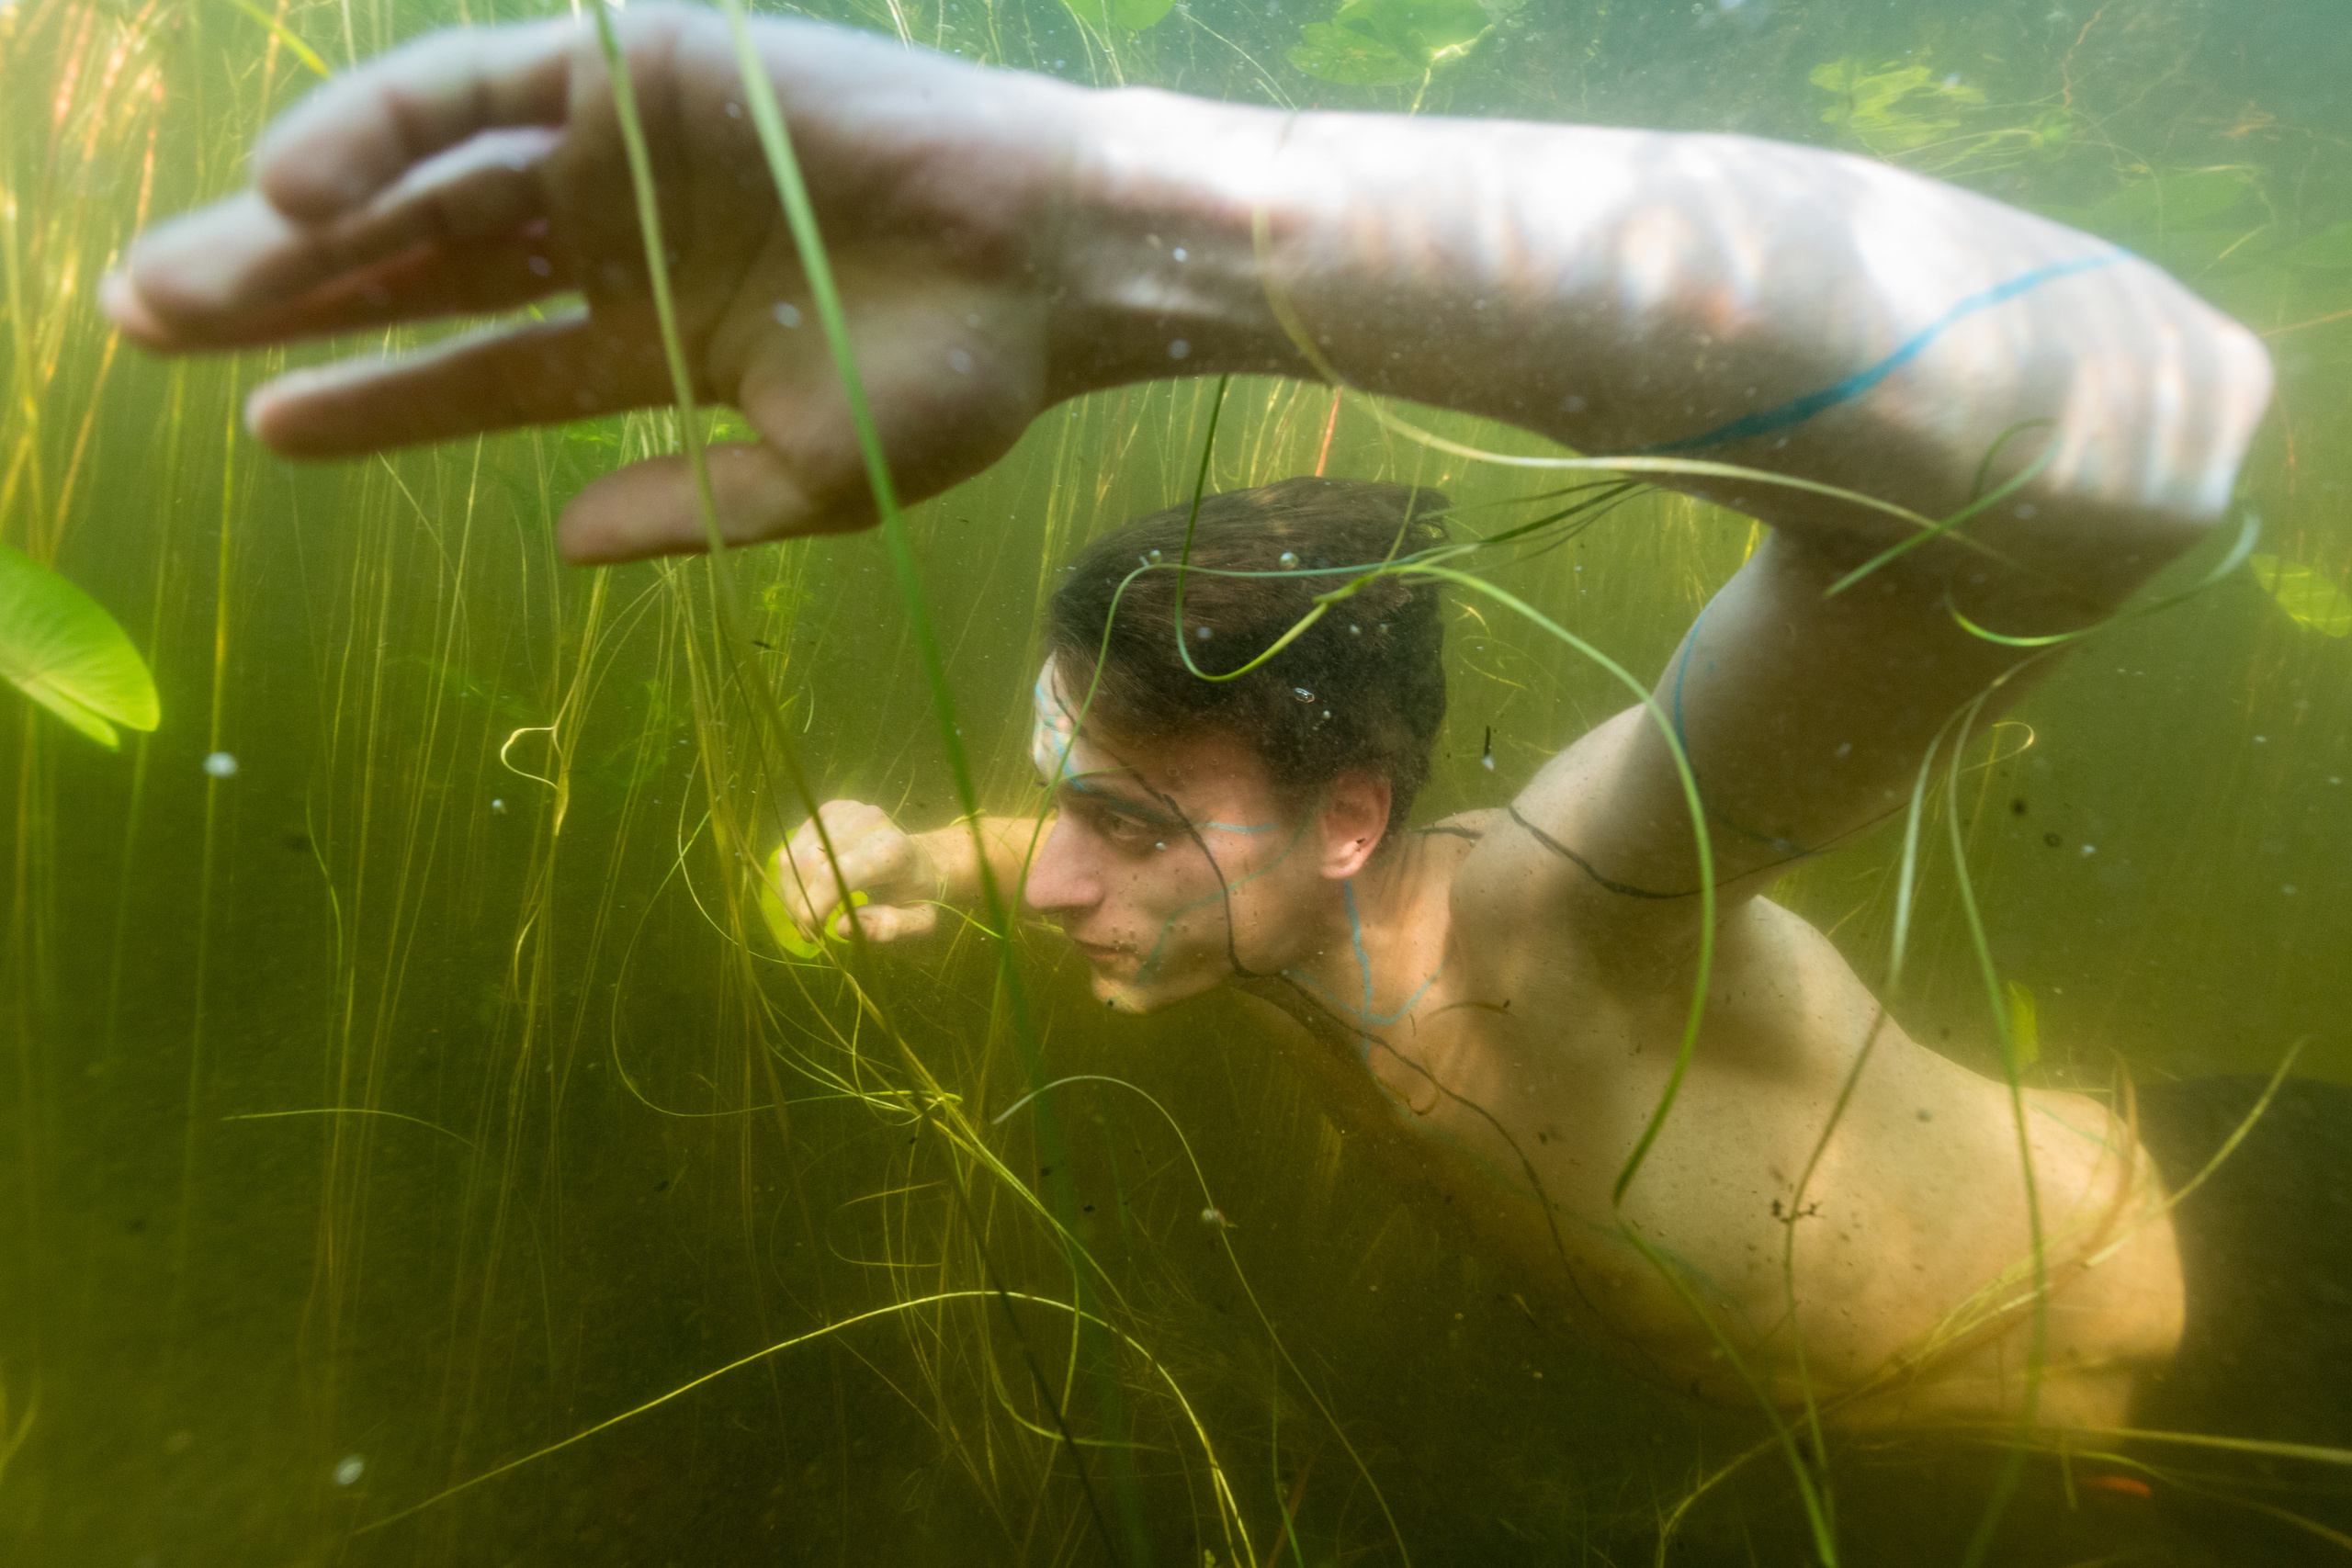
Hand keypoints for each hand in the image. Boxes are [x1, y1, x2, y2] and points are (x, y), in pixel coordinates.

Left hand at [99, 5, 1073, 562]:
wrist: (1054, 266)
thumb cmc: (957, 379)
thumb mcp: (811, 484)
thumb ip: (683, 509)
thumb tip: (557, 541)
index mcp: (653, 337)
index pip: (485, 370)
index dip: (377, 400)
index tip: (267, 430)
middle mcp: (617, 236)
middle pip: (423, 268)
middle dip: (291, 302)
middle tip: (147, 330)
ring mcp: (618, 148)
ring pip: (425, 182)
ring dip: (300, 227)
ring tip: (178, 287)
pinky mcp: (629, 64)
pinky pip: (476, 91)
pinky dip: (381, 128)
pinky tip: (293, 186)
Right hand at [770, 800, 944, 944]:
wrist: (922, 860)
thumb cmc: (917, 895)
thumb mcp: (920, 922)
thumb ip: (890, 927)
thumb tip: (843, 927)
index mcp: (892, 850)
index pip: (834, 875)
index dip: (813, 906)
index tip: (812, 934)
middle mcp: (868, 823)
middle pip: (809, 865)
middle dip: (799, 904)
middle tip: (808, 931)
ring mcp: (847, 812)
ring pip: (794, 855)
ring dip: (792, 892)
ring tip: (807, 914)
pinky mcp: (831, 811)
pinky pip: (794, 845)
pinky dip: (793, 874)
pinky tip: (809, 891)